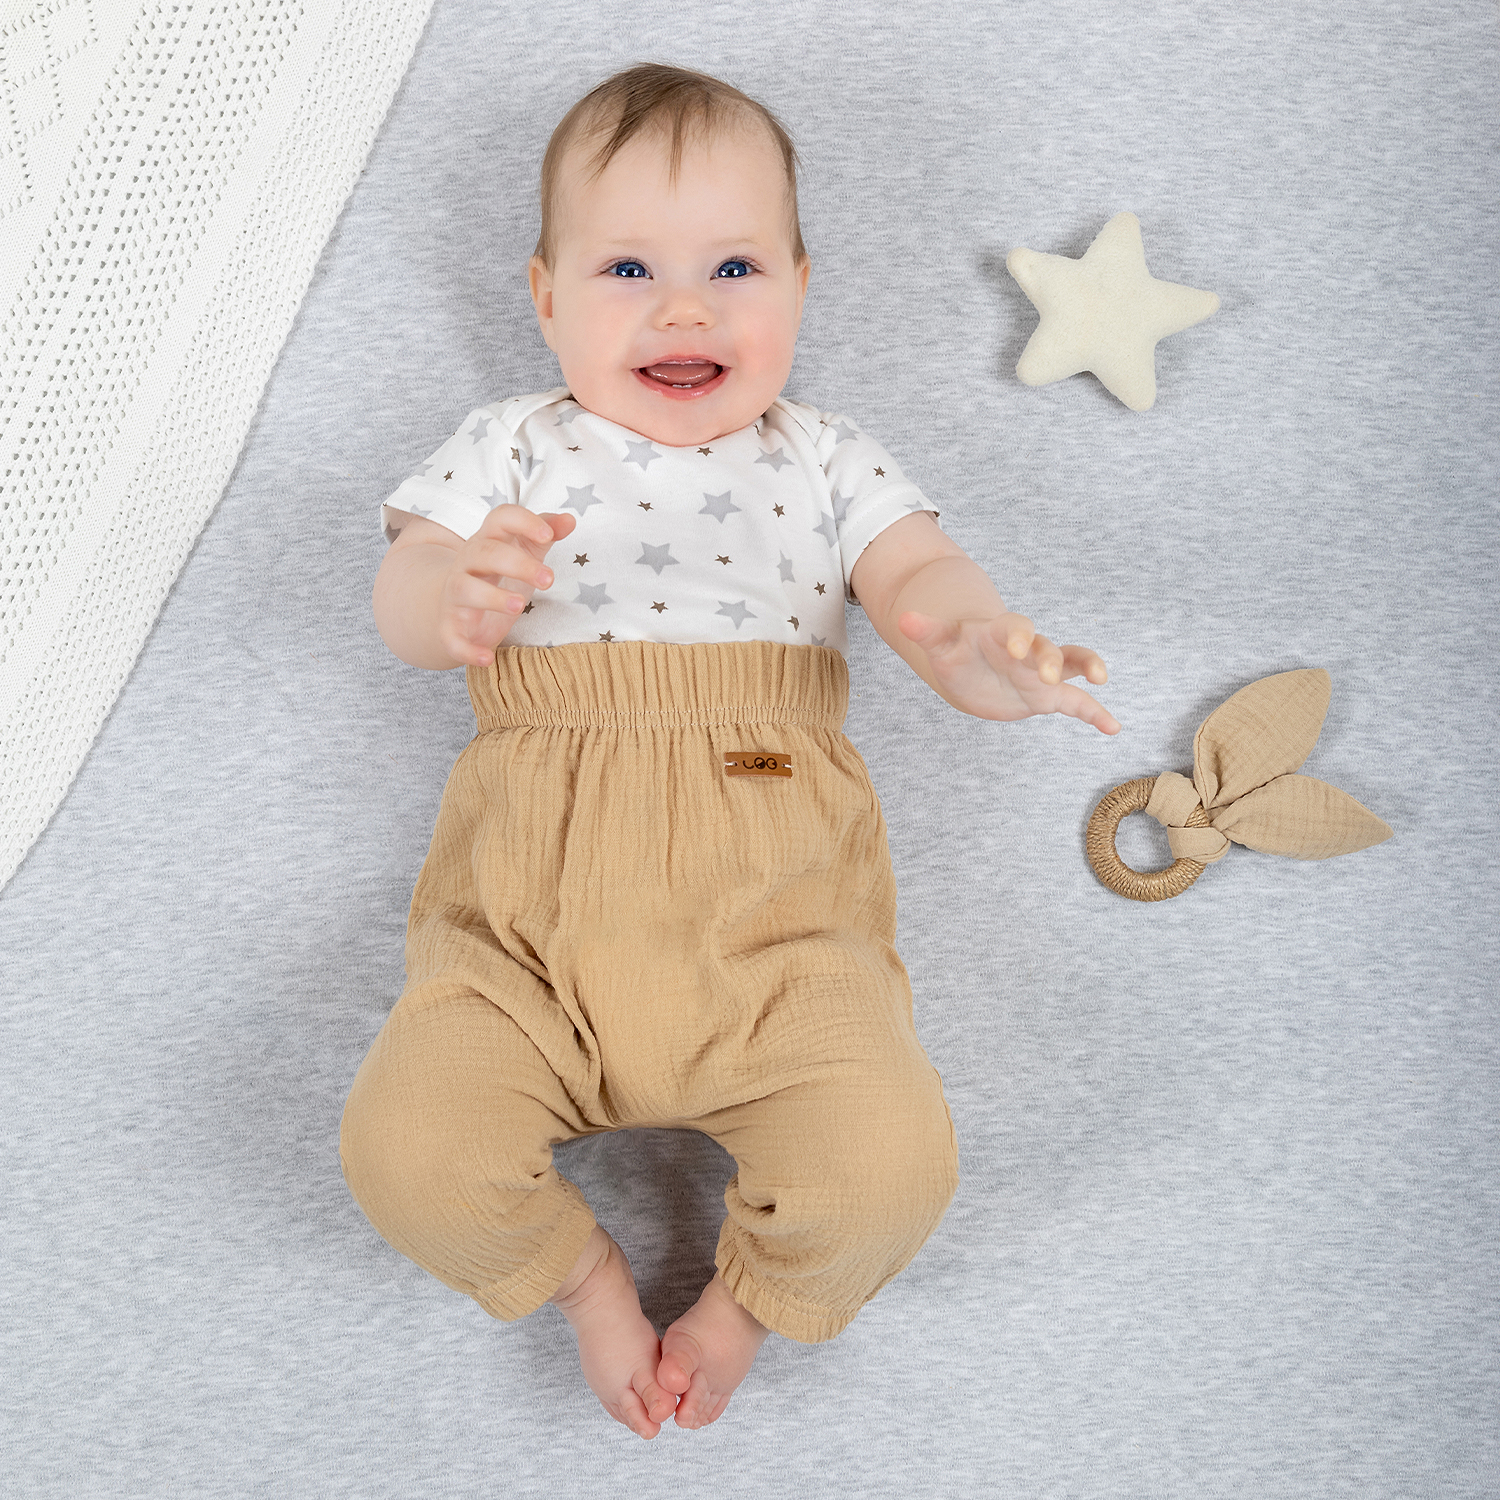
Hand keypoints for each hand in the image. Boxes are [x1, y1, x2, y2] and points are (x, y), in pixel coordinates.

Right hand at [438, 506, 576, 666]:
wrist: (451, 606)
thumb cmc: (497, 575)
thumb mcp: (523, 552)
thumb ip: (545, 534)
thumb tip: (570, 520)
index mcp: (489, 540)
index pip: (501, 518)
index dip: (523, 522)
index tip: (548, 535)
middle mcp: (467, 562)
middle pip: (486, 553)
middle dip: (518, 564)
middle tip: (549, 580)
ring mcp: (455, 594)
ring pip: (465, 589)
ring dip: (491, 597)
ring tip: (519, 606)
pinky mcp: (449, 626)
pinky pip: (451, 637)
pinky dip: (466, 649)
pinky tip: (488, 658)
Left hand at [897, 610, 1119, 733]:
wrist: (970, 664)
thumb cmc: (956, 650)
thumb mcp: (941, 642)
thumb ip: (927, 631)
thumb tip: (902, 619)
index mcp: (1001, 633)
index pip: (1015, 627)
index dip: (1018, 636)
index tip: (1016, 649)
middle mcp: (1028, 649)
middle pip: (1046, 646)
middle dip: (1050, 658)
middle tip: (1049, 674)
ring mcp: (1041, 671)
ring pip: (1072, 663)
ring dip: (1086, 667)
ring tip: (1098, 679)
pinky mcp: (1048, 696)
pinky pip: (1078, 702)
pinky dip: (1096, 713)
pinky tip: (1113, 727)